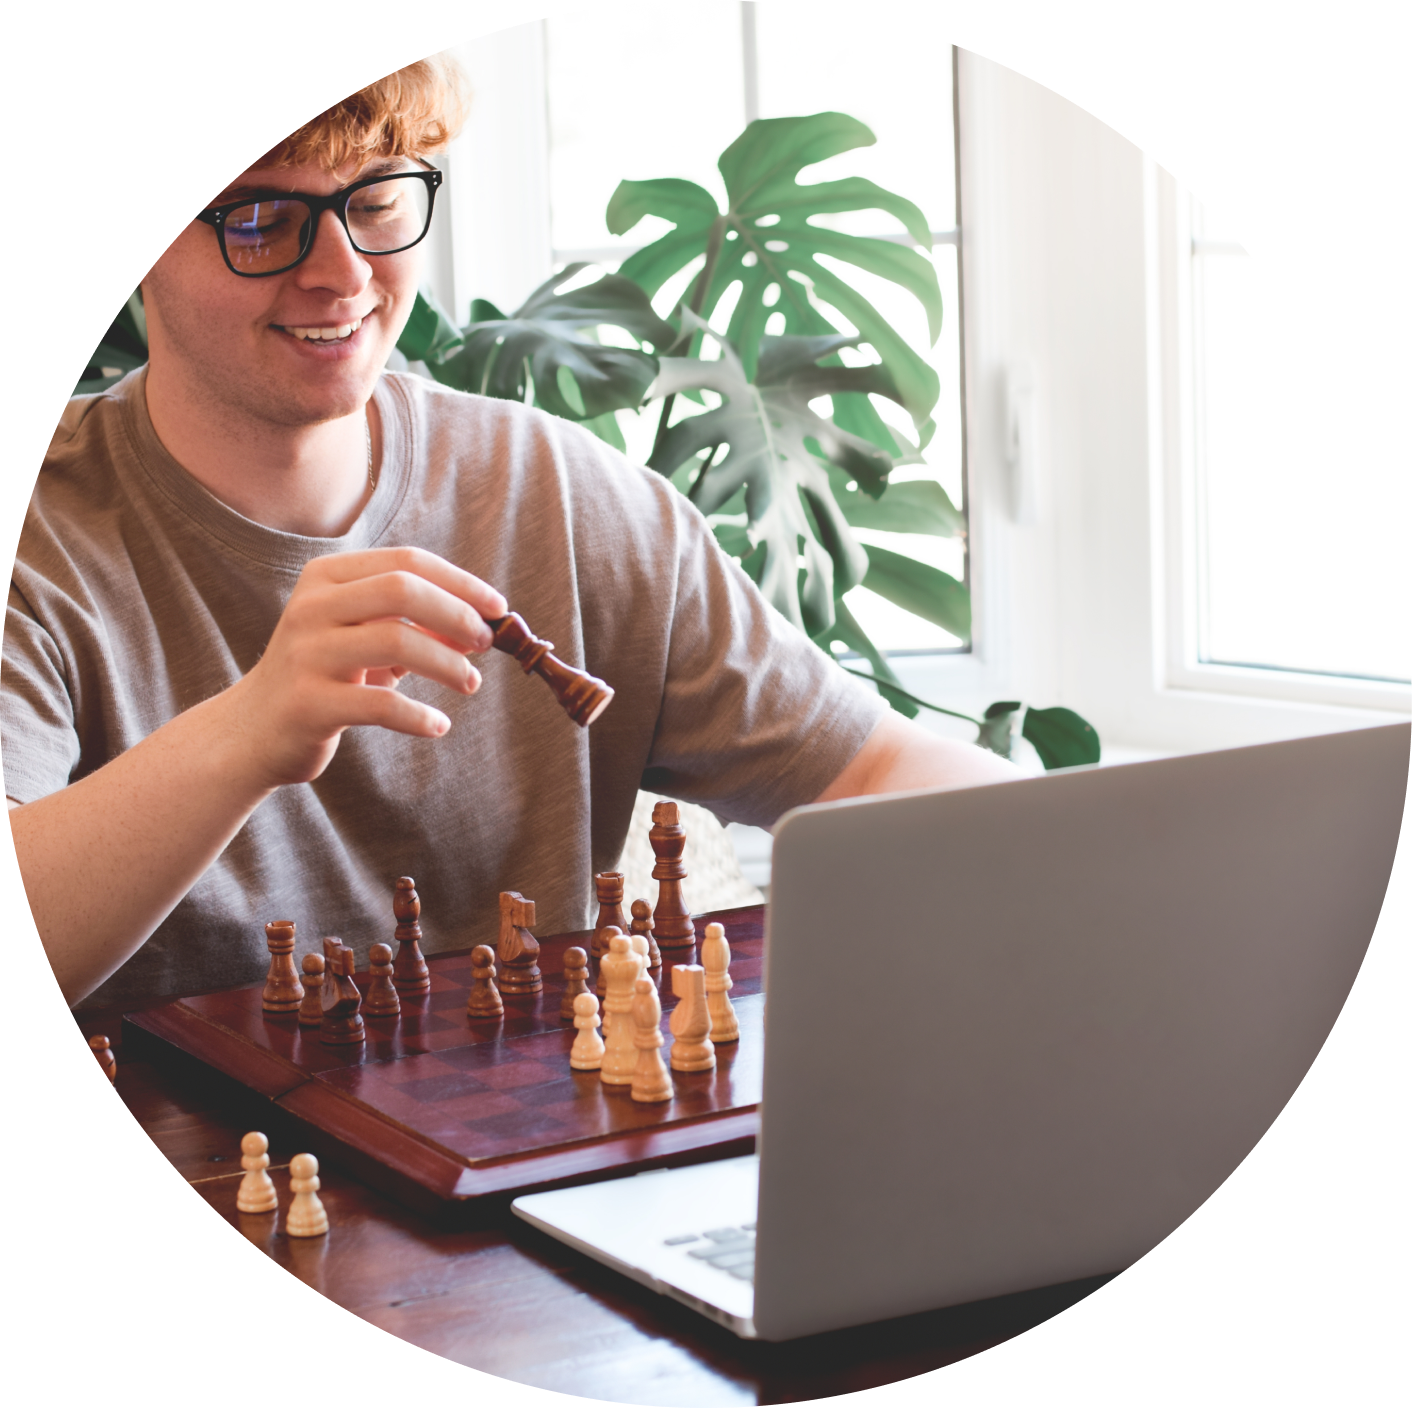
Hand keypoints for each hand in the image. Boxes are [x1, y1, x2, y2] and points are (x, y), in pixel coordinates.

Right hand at [226, 547, 506, 787]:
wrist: (252, 732)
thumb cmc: (323, 677)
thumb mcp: (366, 641)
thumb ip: (415, 626)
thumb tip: (480, 624)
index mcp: (326, 578)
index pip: (406, 562)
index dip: (460, 582)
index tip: (498, 607)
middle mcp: (311, 607)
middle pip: (402, 591)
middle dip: (456, 615)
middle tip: (485, 644)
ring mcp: (306, 654)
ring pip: (395, 642)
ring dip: (447, 664)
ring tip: (470, 683)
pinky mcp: (308, 703)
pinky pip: (380, 704)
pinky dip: (419, 716)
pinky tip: (438, 726)